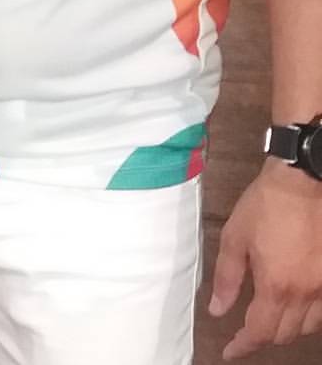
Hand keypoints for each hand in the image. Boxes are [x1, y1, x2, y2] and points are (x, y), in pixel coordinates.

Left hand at [209, 161, 321, 357]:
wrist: (303, 182)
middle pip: (285, 335)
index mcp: (276, 286)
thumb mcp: (235, 237)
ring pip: (307, 327)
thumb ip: (227, 278)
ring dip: (286, 328)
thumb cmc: (265, 205)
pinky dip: (306, 316)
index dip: (243, 346)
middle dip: (262, 337)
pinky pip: (321, 311)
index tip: (230, 351)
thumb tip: (217, 310)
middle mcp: (304, 294)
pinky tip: (293, 303)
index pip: (260, 332)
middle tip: (244, 330)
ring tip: (267, 317)